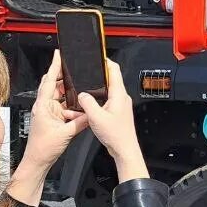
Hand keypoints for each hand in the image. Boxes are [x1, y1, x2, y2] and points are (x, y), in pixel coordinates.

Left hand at [8, 51, 88, 205]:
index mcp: (43, 105)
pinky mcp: (52, 119)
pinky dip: (72, 108)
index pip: (48, 80)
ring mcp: (47, 113)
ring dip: (71, 97)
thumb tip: (91, 113)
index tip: (59, 53)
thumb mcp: (66, 133)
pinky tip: (80, 110)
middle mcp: (44, 107)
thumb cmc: (43, 149)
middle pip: (56, 87)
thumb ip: (81, 121)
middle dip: (66, 81)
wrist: (37, 163)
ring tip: (82, 95)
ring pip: (62, 98)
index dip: (54, 65)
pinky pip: (64, 109)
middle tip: (77, 72)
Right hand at [77, 60, 148, 182]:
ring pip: (107, 91)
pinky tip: (89, 106)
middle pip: (110, 79)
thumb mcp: (96, 117)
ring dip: (96, 89)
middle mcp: (122, 97)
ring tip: (85, 88)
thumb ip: (87, 103)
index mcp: (119, 94)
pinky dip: (97, 101)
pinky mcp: (117, 112)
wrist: (124, 149)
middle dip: (98, 75)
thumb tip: (82, 94)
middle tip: (87, 72)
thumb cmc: (116, 135)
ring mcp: (120, 105)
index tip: (98, 56)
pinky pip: (106, 102)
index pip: (114, 70)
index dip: (106, 61)